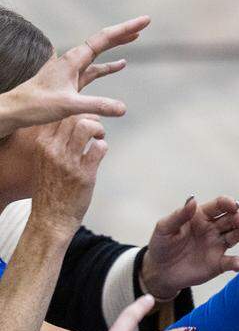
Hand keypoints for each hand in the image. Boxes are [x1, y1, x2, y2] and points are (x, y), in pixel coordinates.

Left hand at [0, 16, 148, 137]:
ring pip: (100, 52)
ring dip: (118, 45)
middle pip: (103, 40)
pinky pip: (96, 69)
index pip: (104, 39)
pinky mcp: (72, 81)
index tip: (144, 22)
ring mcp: (73, 70)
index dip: (126, 29)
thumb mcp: (70, 106)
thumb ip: (97, 105)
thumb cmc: (37, 105)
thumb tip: (124, 108)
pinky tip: (120, 65)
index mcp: (73, 59)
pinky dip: (109, 65)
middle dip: (124, 31)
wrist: (16, 109)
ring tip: (135, 38)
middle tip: (144, 23)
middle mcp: (74, 60)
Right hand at [28, 114, 108, 235]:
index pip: (59, 116)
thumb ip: (54, 143)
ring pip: (86, 127)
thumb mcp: (44, 160)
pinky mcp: (84, 174)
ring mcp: (69, 161)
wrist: (51, 216)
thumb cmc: (50, 187)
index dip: (75, 114)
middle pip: (73, 117)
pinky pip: (99, 148)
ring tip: (99, 137)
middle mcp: (53, 150)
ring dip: (98, 129)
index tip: (82, 121)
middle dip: (89, 118)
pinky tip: (100, 152)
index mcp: (42, 145)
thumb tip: (72, 126)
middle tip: (95, 130)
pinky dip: (103, 146)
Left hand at [141, 196, 238, 300]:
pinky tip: (238, 264)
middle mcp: (214, 228)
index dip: (229, 203)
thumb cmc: (161, 245)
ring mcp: (219, 245)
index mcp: (202, 216)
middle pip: (232, 219)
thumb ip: (179, 215)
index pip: (220, 205)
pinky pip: (232, 261)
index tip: (234, 206)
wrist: (160, 272)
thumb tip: (193, 199)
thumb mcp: (165, 228)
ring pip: (238, 236)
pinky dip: (237, 262)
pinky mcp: (220, 263)